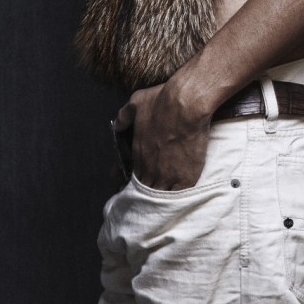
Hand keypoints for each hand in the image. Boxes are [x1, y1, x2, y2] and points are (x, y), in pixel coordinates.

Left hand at [113, 75, 212, 190]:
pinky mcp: (185, 178)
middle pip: (145, 188)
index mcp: (138, 153)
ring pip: (160, 196)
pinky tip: (178, 200)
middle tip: (149, 196)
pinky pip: (177, 196)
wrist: (187, 104)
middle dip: (146, 192)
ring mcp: (167, 175)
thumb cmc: (162, 101)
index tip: (134, 184)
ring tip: (163, 202)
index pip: (131, 175)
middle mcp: (149, 167)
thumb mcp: (137, 102)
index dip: (133, 180)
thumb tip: (117, 125)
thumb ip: (124, 115)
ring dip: (160, 198)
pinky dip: (176, 198)